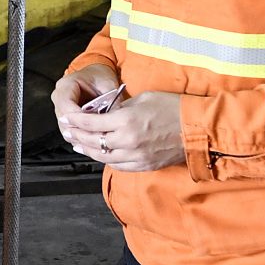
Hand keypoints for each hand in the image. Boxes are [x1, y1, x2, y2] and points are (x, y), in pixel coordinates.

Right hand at [51, 64, 119, 133]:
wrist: (97, 75)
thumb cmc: (100, 77)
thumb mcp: (108, 85)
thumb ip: (111, 101)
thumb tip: (115, 119)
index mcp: (65, 85)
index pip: (66, 105)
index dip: (79, 117)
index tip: (95, 124)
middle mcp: (59, 97)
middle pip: (64, 120)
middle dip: (82, 129)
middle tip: (99, 134)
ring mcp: (60, 109)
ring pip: (66, 129)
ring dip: (82, 135)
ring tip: (98, 138)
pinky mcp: (66, 118)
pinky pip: (70, 132)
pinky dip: (82, 137)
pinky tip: (94, 139)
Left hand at [61, 91, 185, 172]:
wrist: (198, 129)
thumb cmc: (174, 108)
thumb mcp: (143, 98)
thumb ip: (121, 107)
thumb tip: (108, 114)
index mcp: (125, 120)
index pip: (91, 123)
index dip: (75, 120)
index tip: (66, 117)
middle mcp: (127, 140)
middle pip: (92, 141)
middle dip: (77, 135)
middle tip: (69, 131)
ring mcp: (135, 156)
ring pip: (102, 156)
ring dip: (88, 150)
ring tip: (79, 144)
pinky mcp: (143, 165)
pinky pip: (118, 165)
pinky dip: (106, 159)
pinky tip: (100, 153)